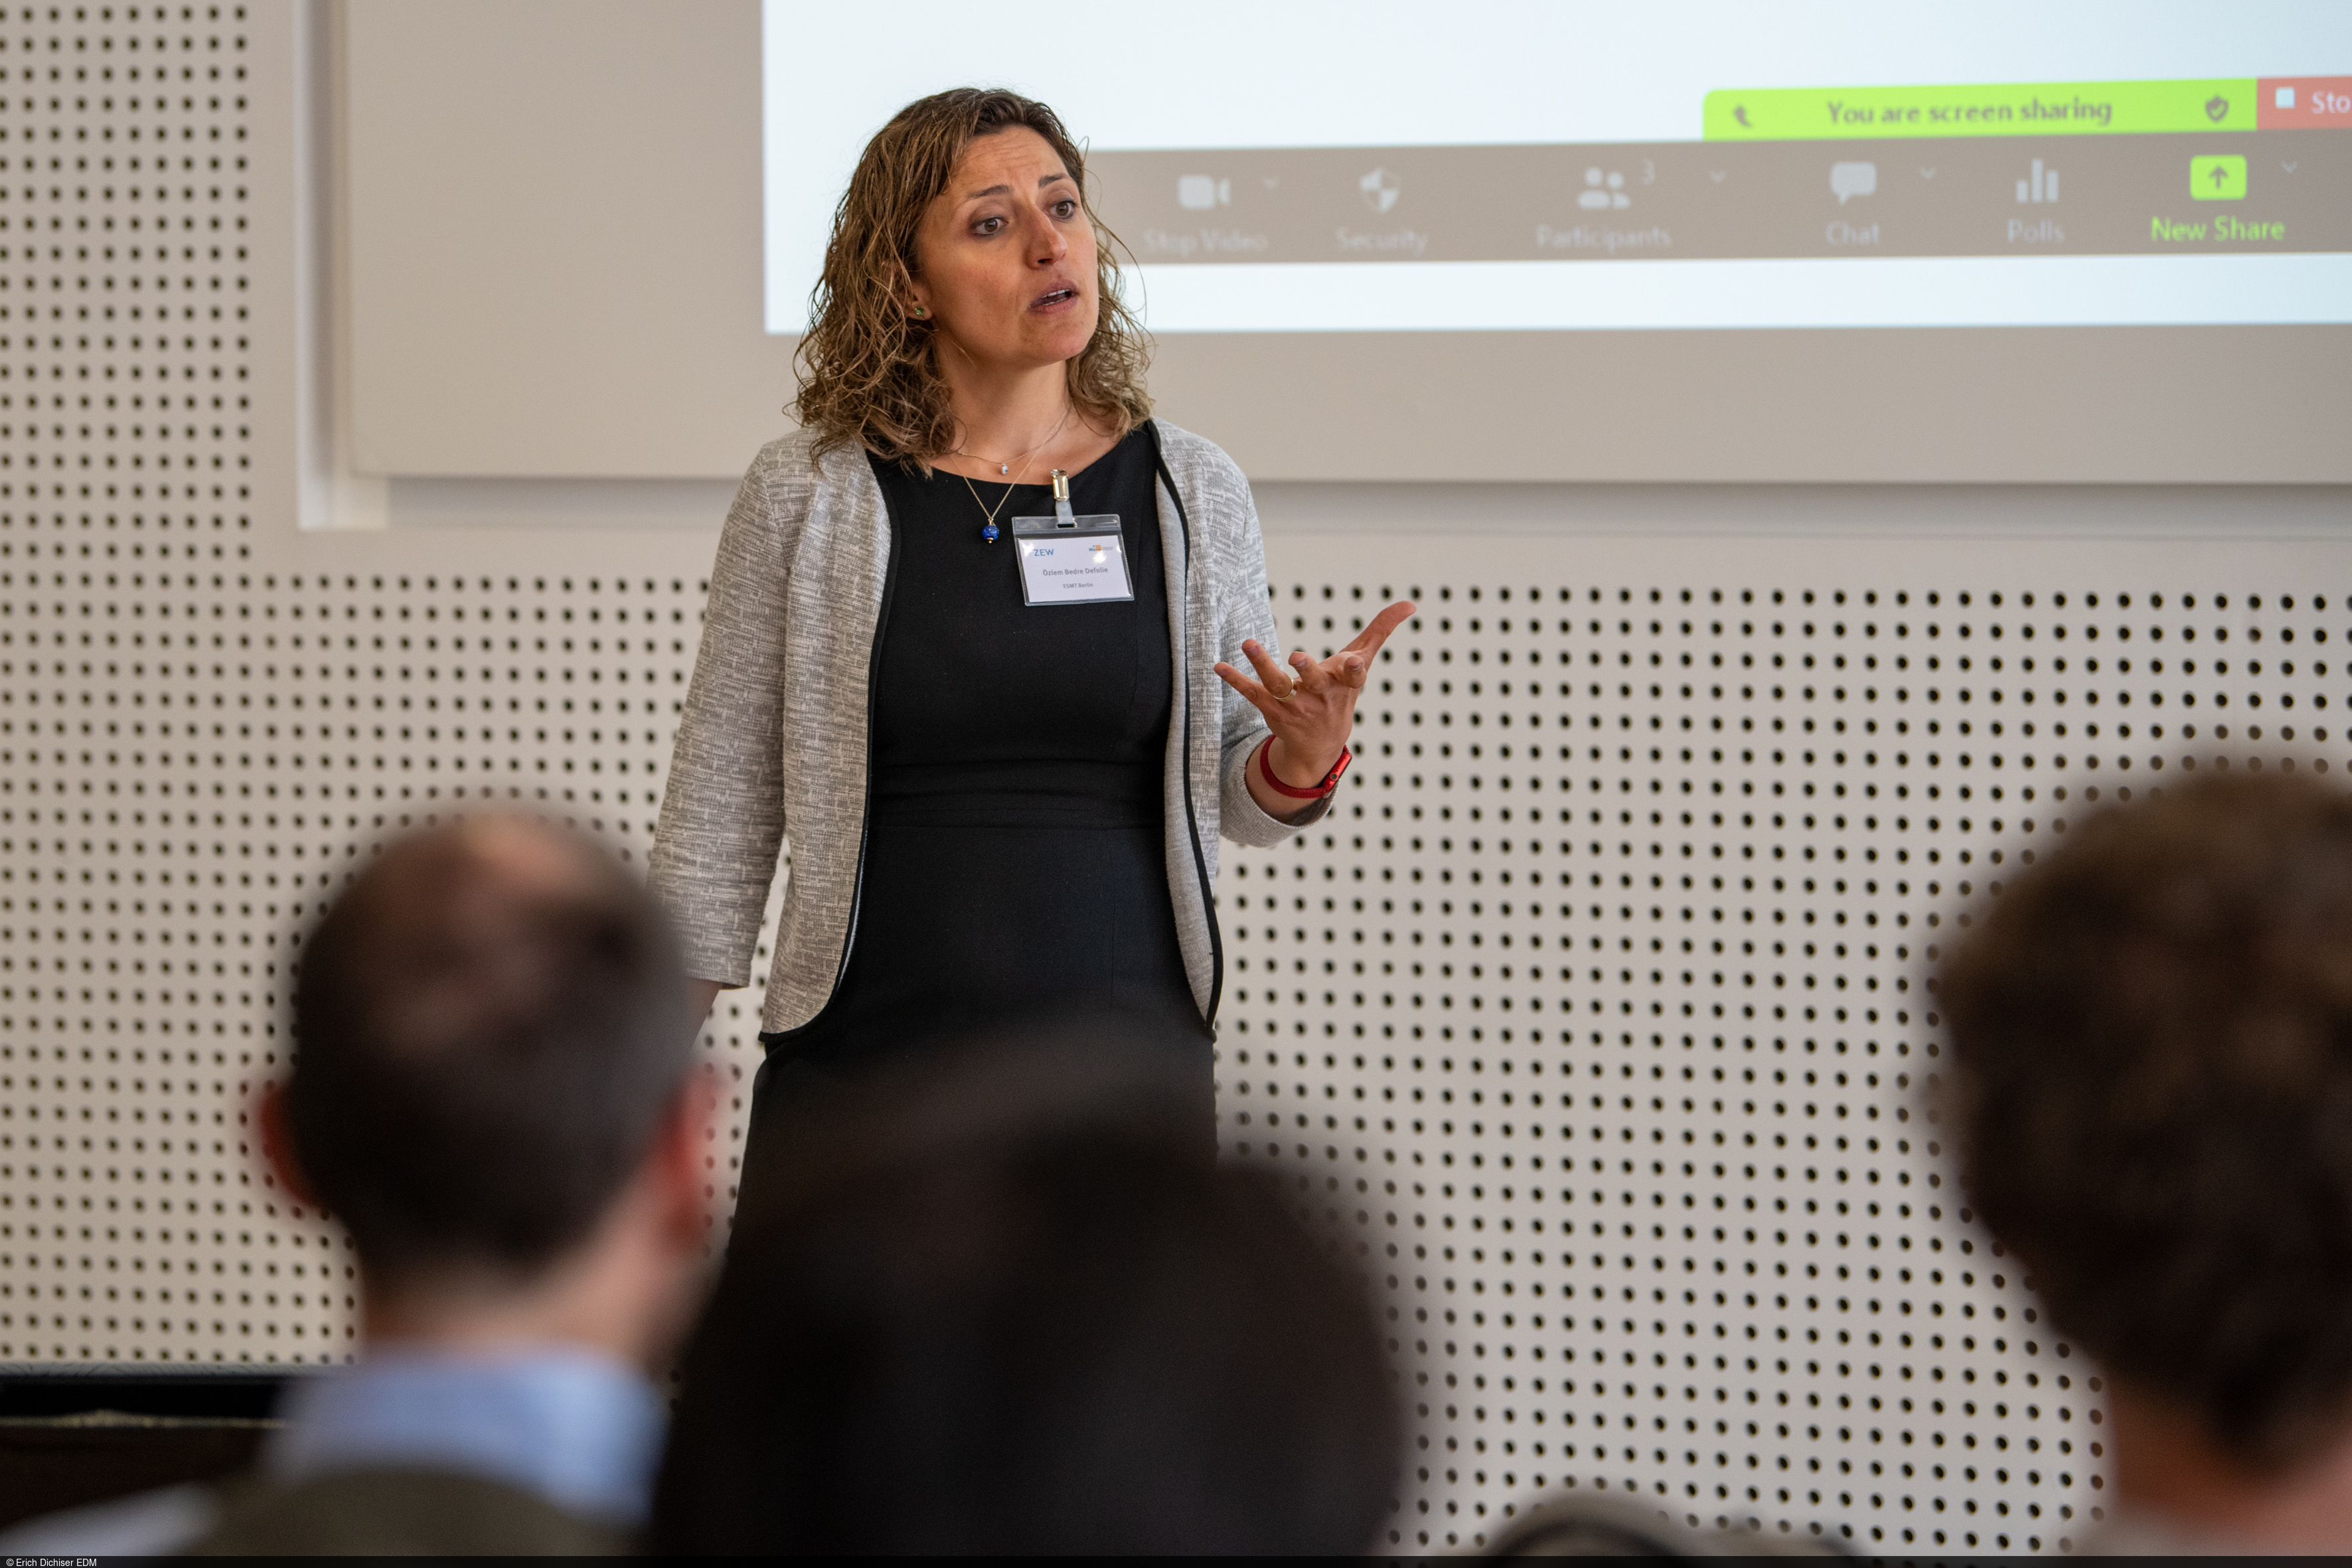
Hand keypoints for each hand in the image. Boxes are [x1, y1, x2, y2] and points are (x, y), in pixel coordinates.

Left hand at [1215, 600, 1414, 800]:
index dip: (1355, 668)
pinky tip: (1218, 666)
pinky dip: (1235, 679)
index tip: (1355, 659)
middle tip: (1297, 657)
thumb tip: (1410, 603)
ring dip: (1263, 664)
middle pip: (1314, 681)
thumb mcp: (1362, 663)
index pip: (1354, 677)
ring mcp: (1294, 704)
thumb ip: (1382, 631)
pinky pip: (1252, 693)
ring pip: (1278, 685)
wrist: (1319, 745)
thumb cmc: (1342, 692)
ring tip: (1249, 643)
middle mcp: (1320, 696)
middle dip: (1308, 670)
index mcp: (1345, 684)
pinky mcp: (1271, 708)